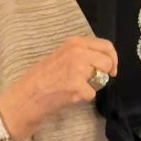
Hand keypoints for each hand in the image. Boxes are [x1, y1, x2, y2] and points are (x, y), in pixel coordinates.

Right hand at [0, 36, 117, 139]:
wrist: (27, 94)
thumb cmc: (43, 76)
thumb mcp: (63, 55)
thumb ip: (82, 53)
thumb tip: (104, 59)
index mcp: (75, 42)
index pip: (106, 45)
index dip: (112, 58)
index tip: (111, 69)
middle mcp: (78, 52)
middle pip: (107, 62)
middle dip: (105, 74)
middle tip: (94, 82)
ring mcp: (77, 67)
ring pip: (102, 78)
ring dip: (93, 85)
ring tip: (76, 87)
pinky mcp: (76, 84)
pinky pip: (92, 93)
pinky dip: (84, 97)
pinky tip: (70, 95)